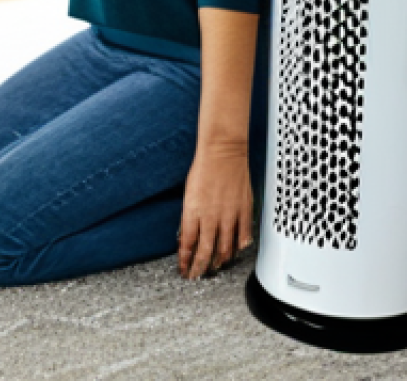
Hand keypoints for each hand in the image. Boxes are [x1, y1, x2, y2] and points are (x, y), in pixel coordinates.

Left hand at [178, 141, 253, 279]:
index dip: (185, 260)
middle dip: (200, 268)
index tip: (183, 269)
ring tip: (215, 268)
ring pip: (225, 248)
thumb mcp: (188, 193)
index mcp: (193, 211)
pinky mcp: (244, 211)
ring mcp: (229, 216)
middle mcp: (211, 217)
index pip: (188, 244)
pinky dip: (239, 246)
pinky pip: (243, 236)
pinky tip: (236, 251)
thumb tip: (188, 234)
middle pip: (206, 251)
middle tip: (197, 276)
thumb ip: (190, 215)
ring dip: (219, 261)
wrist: (223, 152)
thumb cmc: (203, 168)